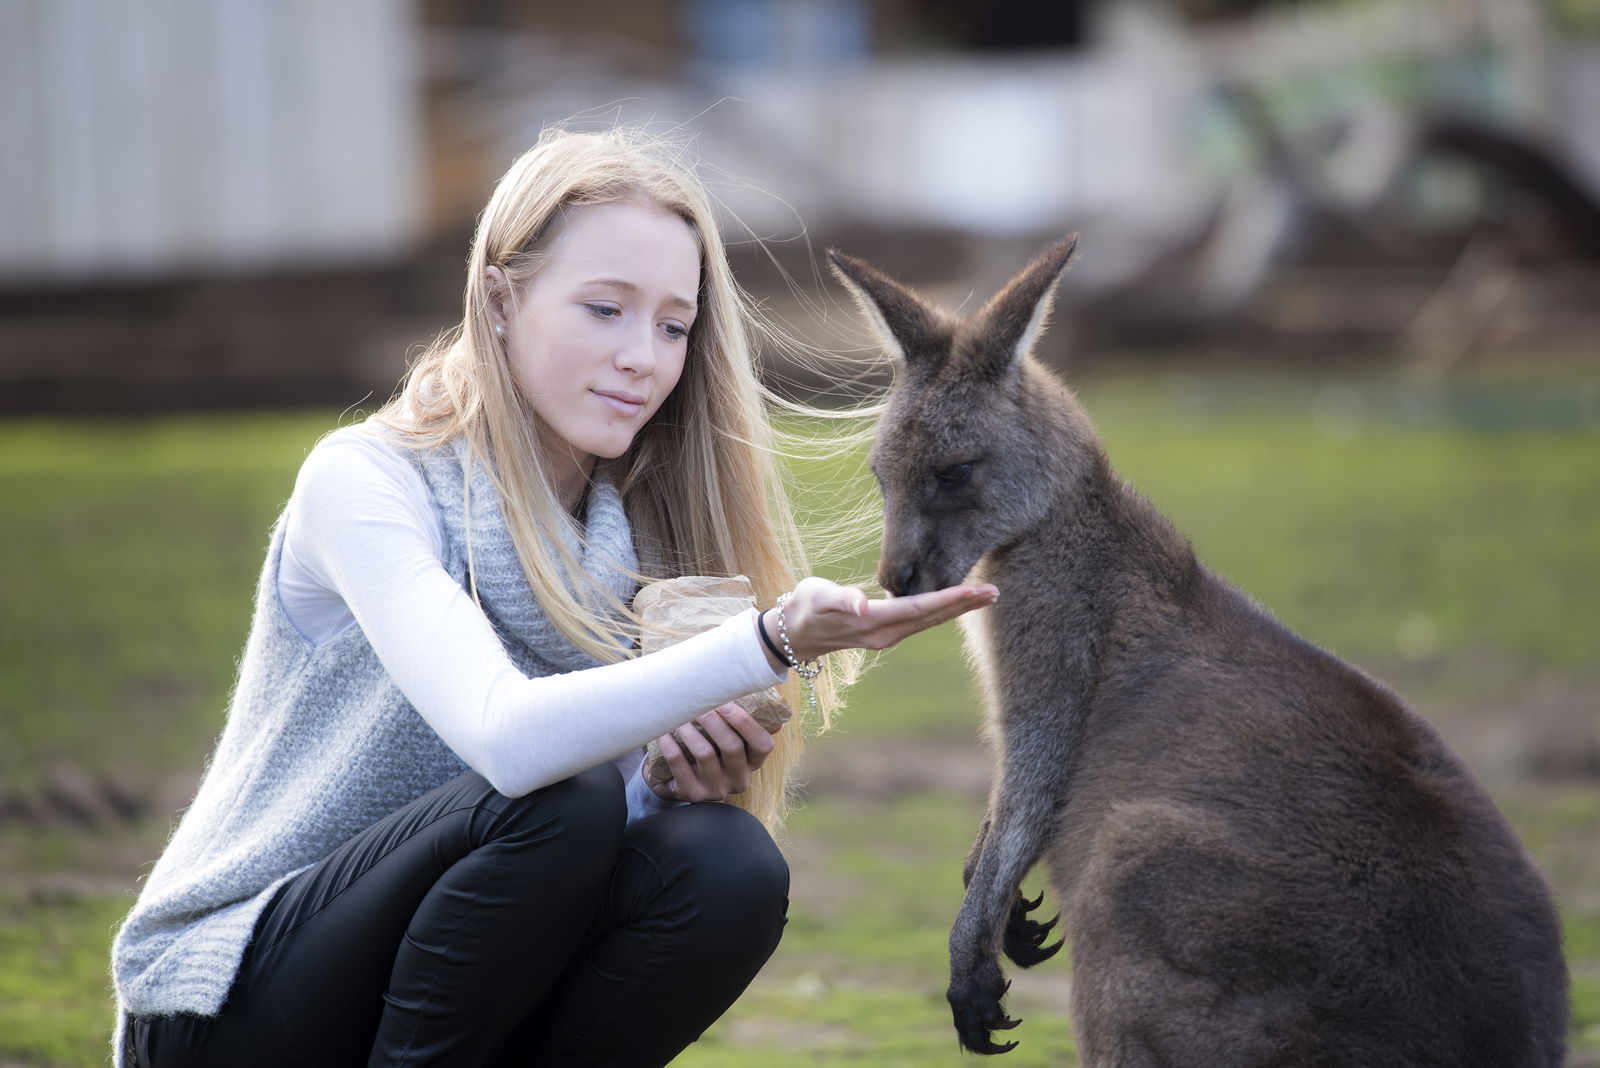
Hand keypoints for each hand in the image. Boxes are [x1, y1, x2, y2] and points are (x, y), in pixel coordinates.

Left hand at [650, 701, 780, 802]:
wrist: (680, 782)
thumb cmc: (709, 750)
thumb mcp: (728, 742)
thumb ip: (739, 723)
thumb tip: (743, 691)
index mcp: (752, 763)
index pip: (763, 745)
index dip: (746, 723)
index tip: (725, 704)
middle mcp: (738, 779)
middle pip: (732, 746)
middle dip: (713, 721)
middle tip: (697, 704)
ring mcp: (716, 789)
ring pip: (704, 753)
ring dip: (689, 729)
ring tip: (677, 713)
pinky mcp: (692, 793)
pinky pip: (679, 764)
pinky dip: (669, 744)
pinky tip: (663, 731)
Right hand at [764, 576, 998, 663]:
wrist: (793, 633)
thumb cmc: (805, 607)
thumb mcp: (817, 598)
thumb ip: (841, 598)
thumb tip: (862, 603)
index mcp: (874, 622)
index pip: (920, 608)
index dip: (949, 599)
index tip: (976, 591)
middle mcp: (886, 634)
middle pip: (932, 617)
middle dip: (964, 605)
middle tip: (995, 592)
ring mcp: (887, 636)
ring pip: (930, 621)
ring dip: (958, 609)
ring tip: (984, 596)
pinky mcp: (885, 633)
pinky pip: (920, 621)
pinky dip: (941, 611)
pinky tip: (955, 603)